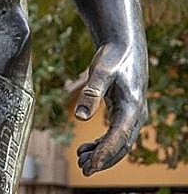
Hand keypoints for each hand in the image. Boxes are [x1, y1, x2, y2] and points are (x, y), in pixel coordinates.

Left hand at [73, 40, 148, 174]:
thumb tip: (79, 117)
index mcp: (132, 106)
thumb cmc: (112, 56)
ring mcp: (132, 114)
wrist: (124, 46)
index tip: (91, 165)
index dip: (105, 153)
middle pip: (122, 145)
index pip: (119, 137)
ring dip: (102, 154)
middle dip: (104, 159)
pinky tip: (85, 149)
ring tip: (81, 162)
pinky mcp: (124, 112)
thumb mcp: (100, 71)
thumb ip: (91, 93)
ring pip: (120, 142)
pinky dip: (102, 144)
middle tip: (84, 170)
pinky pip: (116, 134)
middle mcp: (136, 114)